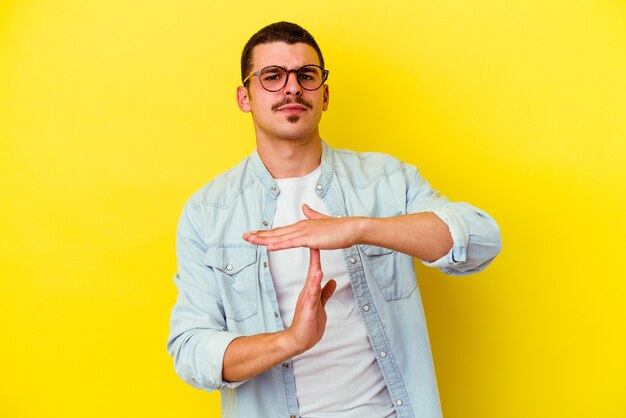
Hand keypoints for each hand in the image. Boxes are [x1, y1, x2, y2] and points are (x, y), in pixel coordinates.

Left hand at [243, 204, 362, 250]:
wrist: (350, 228)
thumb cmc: (338, 228)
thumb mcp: (321, 220)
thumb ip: (312, 214)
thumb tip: (304, 206)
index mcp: (301, 225)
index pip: (280, 230)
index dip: (266, 232)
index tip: (254, 234)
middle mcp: (299, 227)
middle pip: (276, 232)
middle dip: (259, 235)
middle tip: (244, 237)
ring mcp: (303, 232)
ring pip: (280, 237)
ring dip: (264, 239)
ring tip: (251, 240)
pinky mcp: (309, 239)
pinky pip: (291, 243)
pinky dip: (279, 244)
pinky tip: (269, 246)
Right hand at [285, 248, 336, 353]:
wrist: (299, 339)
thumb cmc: (309, 323)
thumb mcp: (320, 304)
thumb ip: (325, 292)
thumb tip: (333, 281)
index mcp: (311, 291)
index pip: (314, 271)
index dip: (317, 258)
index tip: (319, 244)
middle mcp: (308, 293)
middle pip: (312, 272)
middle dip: (314, 258)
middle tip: (315, 242)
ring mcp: (307, 300)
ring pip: (311, 283)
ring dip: (314, 270)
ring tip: (317, 258)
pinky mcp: (308, 309)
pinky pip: (312, 296)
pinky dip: (315, 286)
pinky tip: (318, 278)